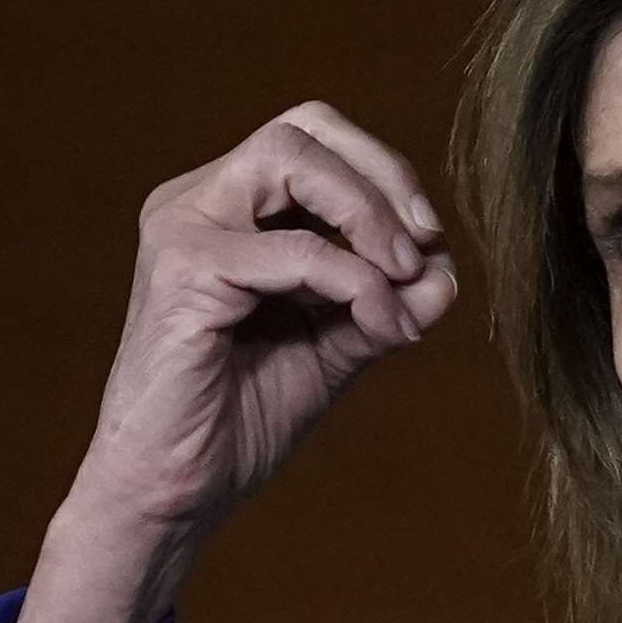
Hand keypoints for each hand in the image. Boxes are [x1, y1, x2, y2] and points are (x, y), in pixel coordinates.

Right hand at [1, 106, 452, 622]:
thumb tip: (447, 271)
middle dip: (381, 176)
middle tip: (424, 242)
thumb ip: (384, 302)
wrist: (174, 494)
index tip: (428, 237)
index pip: (312, 140)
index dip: (380, 170)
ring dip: (368, 213)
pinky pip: (295, 251)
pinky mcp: (183, 272)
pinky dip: (354, 281)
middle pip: (303, 129)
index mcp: (225, 211)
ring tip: (404, 277)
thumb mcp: (333, 347)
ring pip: (291, 161)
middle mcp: (196, 203)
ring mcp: (183, 229)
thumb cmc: (237, 422)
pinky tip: (379, 326)